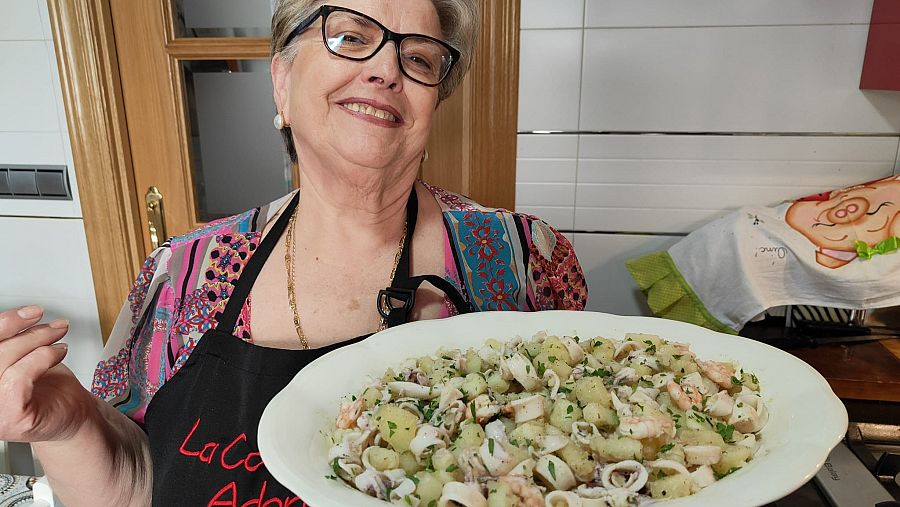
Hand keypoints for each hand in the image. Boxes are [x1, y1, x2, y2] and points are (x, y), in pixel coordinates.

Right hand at [0, 306, 93, 442]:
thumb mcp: (20, 357)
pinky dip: (42, 357)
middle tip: (42, 319)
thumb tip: (14, 314)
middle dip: (19, 328)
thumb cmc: (46, 388)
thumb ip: (8, 342)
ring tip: (56, 334)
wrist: (73, 415)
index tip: (24, 312)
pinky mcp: (10, 417)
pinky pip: (20, 376)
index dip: (1, 324)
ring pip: (3, 359)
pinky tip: (58, 352)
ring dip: (36, 339)